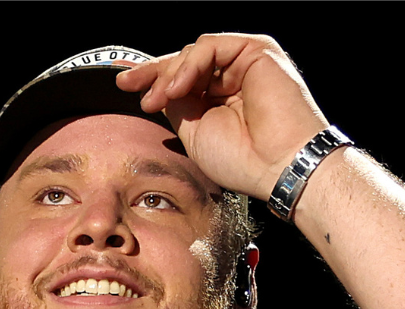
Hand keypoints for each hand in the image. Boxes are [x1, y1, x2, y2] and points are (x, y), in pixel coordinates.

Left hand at [116, 33, 329, 199]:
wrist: (278, 165)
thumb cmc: (244, 160)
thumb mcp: (194, 132)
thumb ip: (178, 105)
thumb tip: (159, 88)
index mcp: (221, 98)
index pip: (183, 79)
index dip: (154, 80)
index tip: (126, 86)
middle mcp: (234, 77)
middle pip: (185, 62)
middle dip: (154, 72)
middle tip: (130, 85)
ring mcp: (245, 63)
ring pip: (195, 53)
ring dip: (170, 74)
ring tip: (158, 98)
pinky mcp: (256, 50)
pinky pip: (211, 46)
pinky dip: (189, 64)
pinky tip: (179, 88)